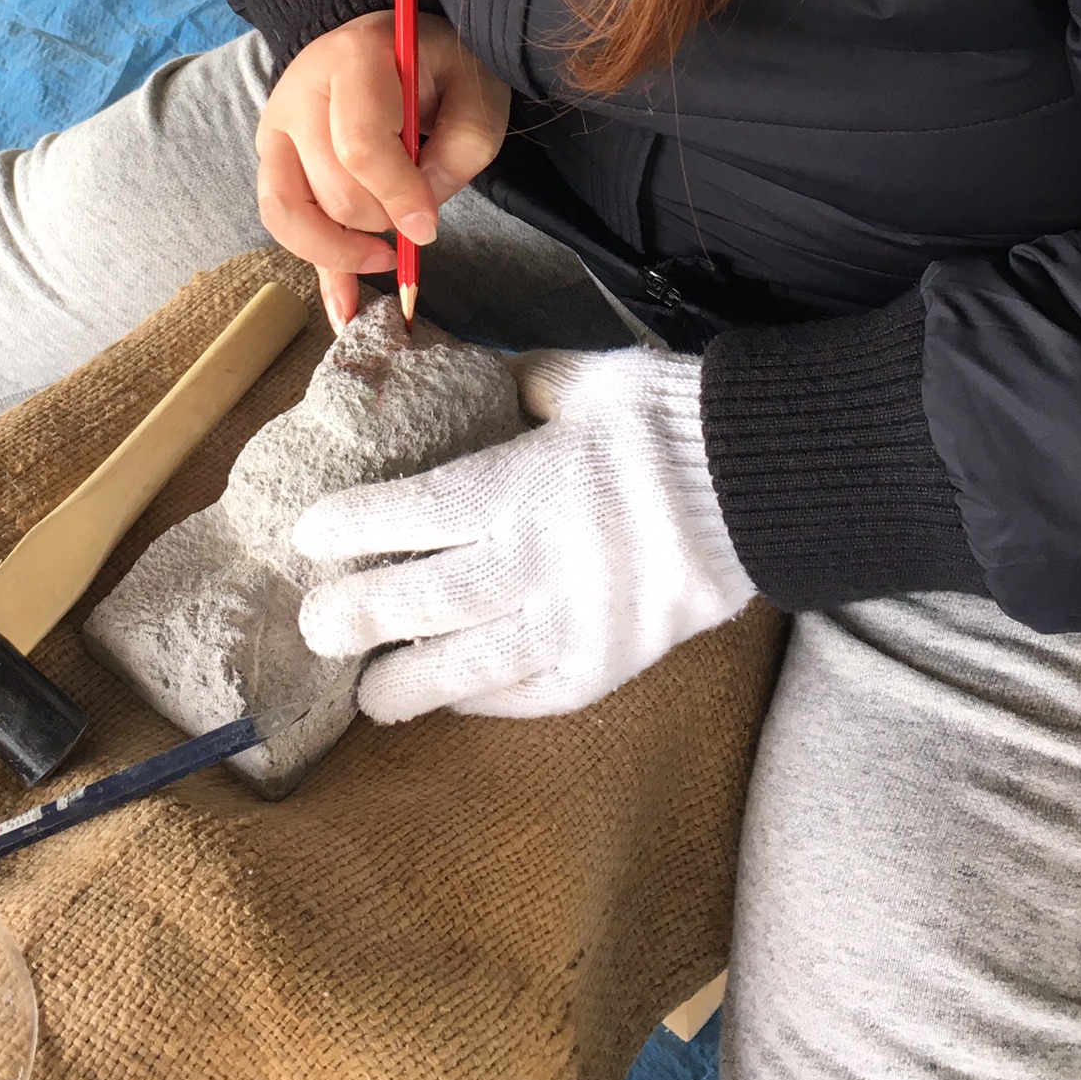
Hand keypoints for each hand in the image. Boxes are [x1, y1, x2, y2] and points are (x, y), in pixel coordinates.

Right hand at [256, 12, 509, 328]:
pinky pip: (280, 224)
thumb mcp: (475, 89)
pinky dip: (317, 269)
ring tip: (385, 256)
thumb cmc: (436, 64)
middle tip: (416, 216)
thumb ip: (462, 147)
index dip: (397, 196)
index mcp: (354, 60)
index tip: (428, 228)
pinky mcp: (271, 159)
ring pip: (291, 214)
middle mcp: (299, 93)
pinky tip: (345, 311)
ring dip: (342, 250)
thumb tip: (418, 217)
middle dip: (379, 220)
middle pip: (330, 189)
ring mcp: (276, 128)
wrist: (384, 39)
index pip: (360, 146)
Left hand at [293, 346, 753, 719]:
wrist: (771, 481)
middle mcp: (547, 560)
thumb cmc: (674, 417)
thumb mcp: (589, 378)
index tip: (309, 536)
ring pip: (478, 666)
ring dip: (415, 684)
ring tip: (368, 698)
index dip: (359, 527)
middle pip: (434, 598)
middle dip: (365, 615)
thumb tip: (471, 381)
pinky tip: (456, 701)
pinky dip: (493, 701)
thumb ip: (521, 386)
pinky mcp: (619, 662)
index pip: (421, 512)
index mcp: (532, 482)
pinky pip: (541, 692)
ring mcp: (584, 621)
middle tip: (313, 627)